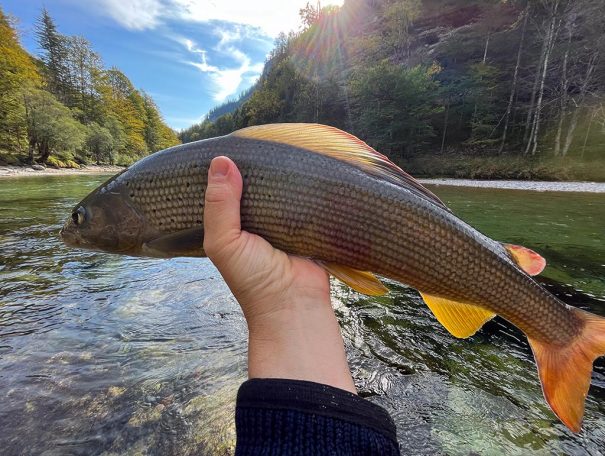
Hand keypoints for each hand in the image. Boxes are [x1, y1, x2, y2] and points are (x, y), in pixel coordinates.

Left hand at [203, 156, 355, 392]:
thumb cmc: (253, 279)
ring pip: (280, 191)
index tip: (229, 143)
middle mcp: (256, 222)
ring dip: (283, 176)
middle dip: (257, 168)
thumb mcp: (225, 243)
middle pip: (255, 187)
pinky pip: (305, 200)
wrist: (295, 305)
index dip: (225, 171)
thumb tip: (222, 160)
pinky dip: (305, 187)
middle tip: (261, 138)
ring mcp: (283, 223)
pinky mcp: (307, 224)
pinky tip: (308, 165)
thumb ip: (220, 205)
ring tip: (285, 144)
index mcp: (231, 226)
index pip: (225, 191)